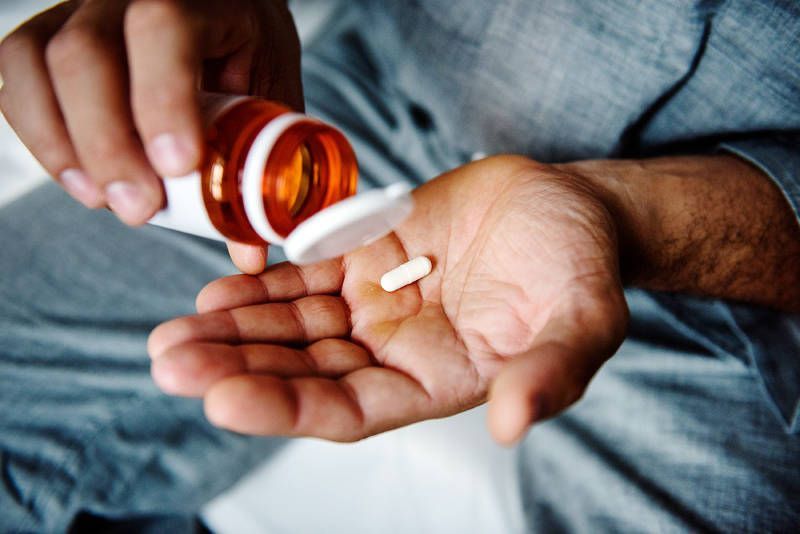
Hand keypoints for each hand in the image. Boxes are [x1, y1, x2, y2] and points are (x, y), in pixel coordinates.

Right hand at [0, 0, 300, 226]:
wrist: (221, 7)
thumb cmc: (247, 49)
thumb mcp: (271, 93)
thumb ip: (265, 161)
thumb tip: (251, 253)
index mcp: (198, 0)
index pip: (164, 28)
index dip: (162, 99)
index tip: (178, 167)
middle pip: (86, 54)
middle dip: (107, 144)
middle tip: (139, 210)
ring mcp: (79, 9)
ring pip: (37, 64)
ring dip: (63, 146)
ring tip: (105, 201)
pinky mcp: (46, 34)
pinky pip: (17, 78)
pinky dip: (40, 136)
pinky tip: (79, 179)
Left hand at [148, 155, 628, 444]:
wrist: (569, 207)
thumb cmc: (581, 269)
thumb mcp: (583, 323)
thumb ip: (549, 374)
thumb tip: (513, 423)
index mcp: (439, 382)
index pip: (351, 410)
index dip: (288, 407)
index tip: (224, 400)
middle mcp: (396, 351)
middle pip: (304, 369)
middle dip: (238, 368)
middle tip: (171, 363)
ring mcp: (377, 303)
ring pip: (293, 325)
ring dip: (235, 330)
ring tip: (175, 334)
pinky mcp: (368, 255)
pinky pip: (305, 274)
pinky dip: (263, 283)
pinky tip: (217, 292)